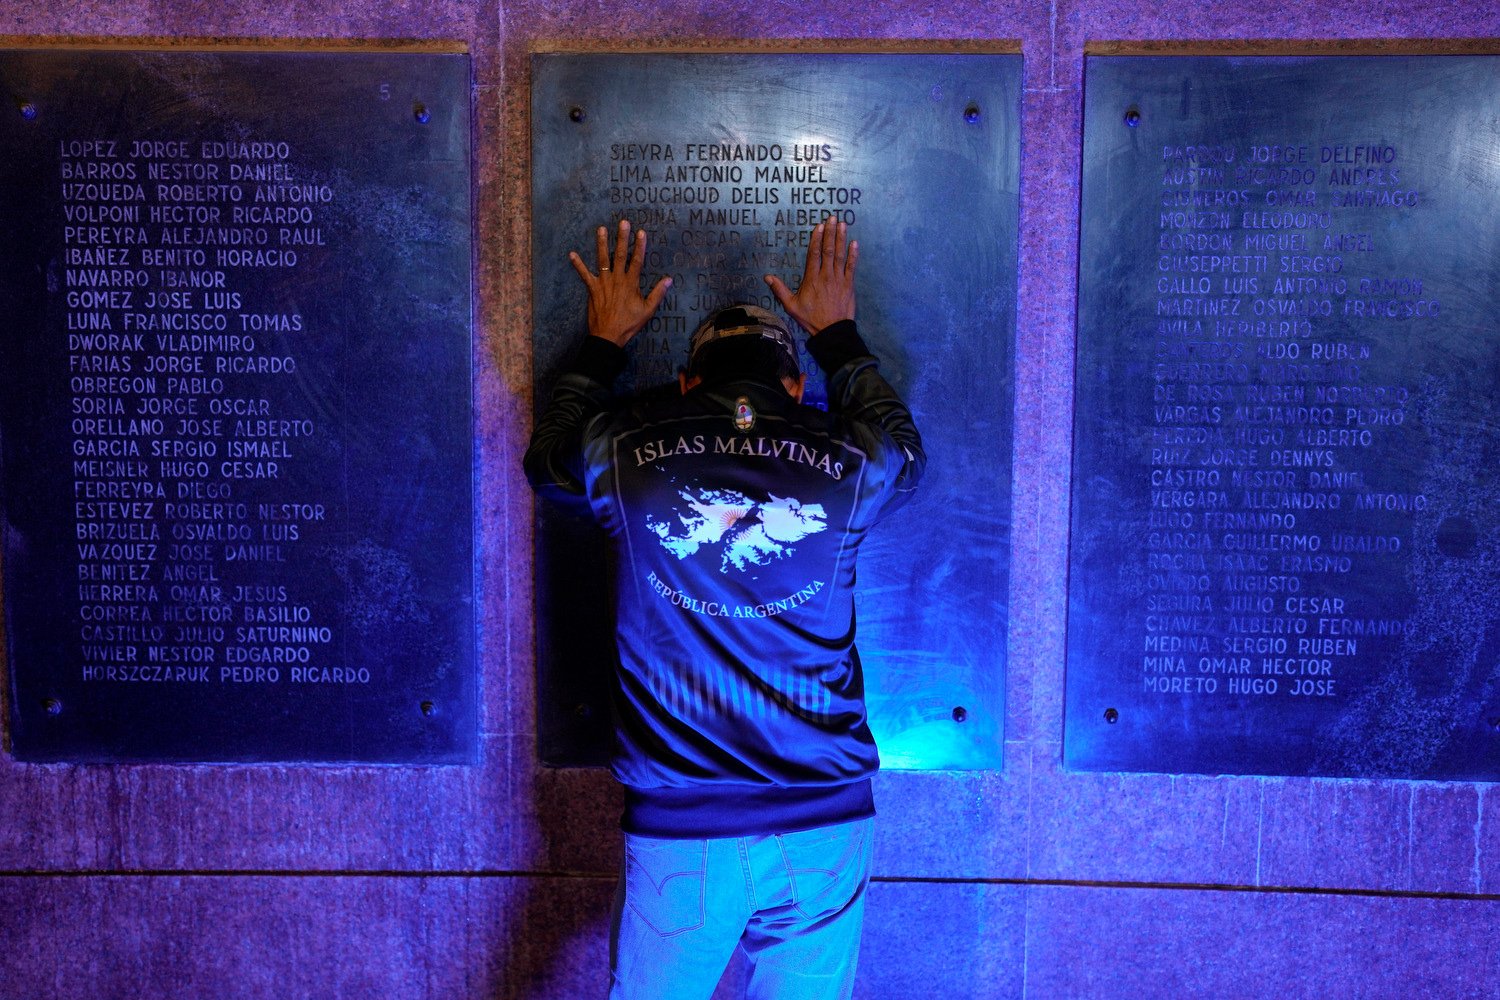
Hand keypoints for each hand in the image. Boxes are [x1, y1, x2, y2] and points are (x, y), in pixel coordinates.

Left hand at [569, 219, 671, 346]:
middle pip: (620, 255)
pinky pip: (584, 275)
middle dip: (622, 238)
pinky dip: (578, 265)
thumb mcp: (648, 310)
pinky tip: (572, 254)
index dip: (640, 246)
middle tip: (623, 222)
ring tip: (601, 229)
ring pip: (602, 259)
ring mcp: (603, 283)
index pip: (637, 260)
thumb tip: (669, 279)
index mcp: (631, 283)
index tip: (641, 232)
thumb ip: (658, 293)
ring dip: (602, 243)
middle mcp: (617, 279)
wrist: (608, 335)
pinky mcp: (592, 289)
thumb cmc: (629, 323)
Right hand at [764, 217, 857, 335]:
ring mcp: (839, 280)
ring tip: (842, 224)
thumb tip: (767, 277)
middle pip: (828, 250)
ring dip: (841, 239)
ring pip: (840, 256)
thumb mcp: (791, 306)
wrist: (831, 331)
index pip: (814, 254)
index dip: (817, 239)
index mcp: (812, 279)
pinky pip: (852, 267)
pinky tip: (855, 243)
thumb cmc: (811, 319)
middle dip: (830, 233)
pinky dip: (853, 255)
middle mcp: (826, 276)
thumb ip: (780, 290)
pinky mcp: (849, 285)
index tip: (819, 226)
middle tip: (832, 218)